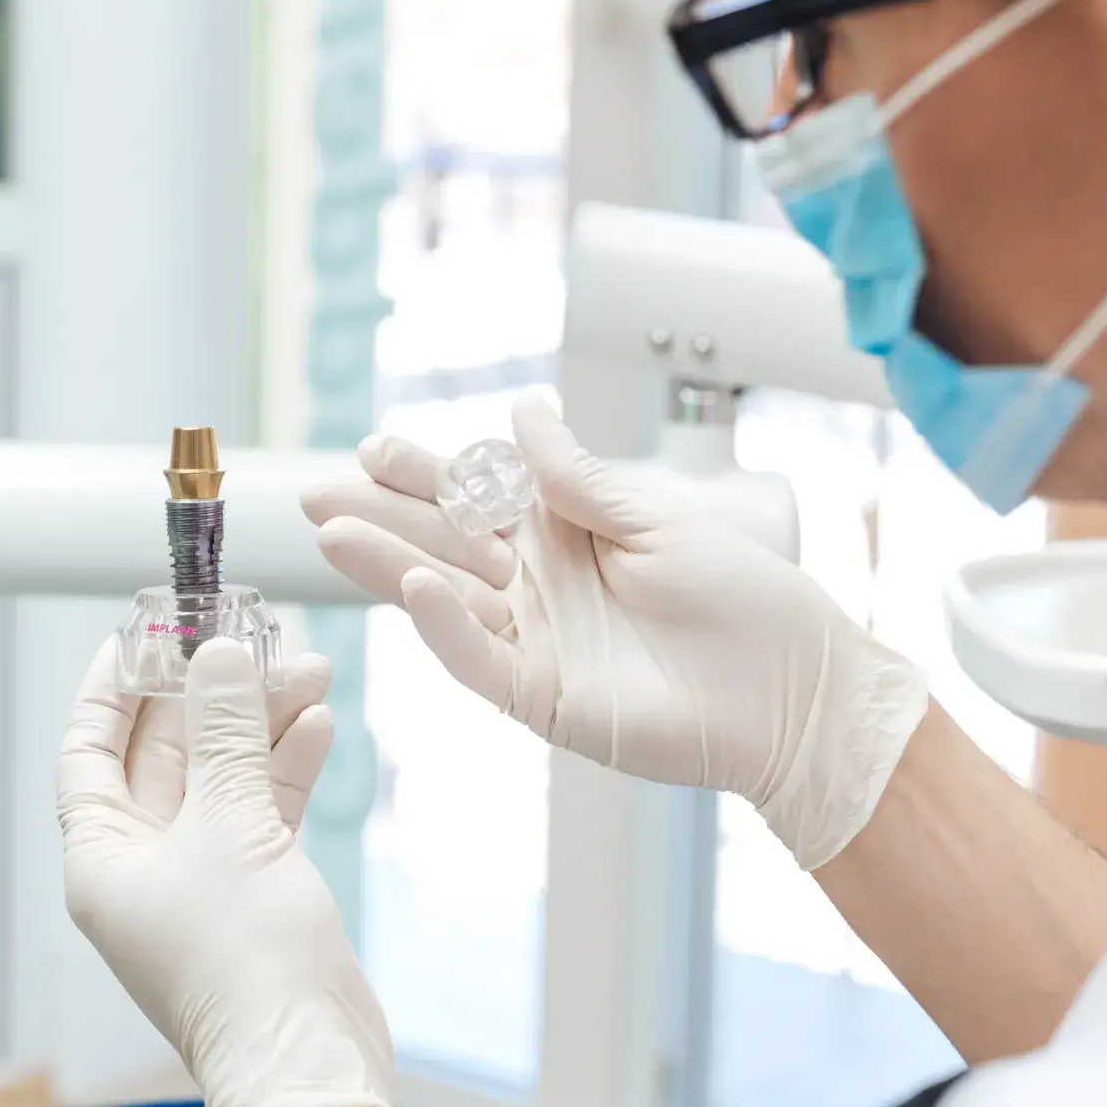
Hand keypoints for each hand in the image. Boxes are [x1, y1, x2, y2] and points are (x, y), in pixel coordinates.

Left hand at [56, 639, 415, 1106]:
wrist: (308, 1057)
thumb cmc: (246, 958)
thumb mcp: (230, 825)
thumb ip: (225, 733)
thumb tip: (219, 655)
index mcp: (102, 858)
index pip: (90, 750)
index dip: (115, 687)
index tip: (145, 629)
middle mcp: (143, 868)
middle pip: (166, 756)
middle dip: (209, 694)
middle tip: (249, 634)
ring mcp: (203, 882)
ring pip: (223, 778)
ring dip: (260, 723)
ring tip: (305, 667)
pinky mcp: (257, 893)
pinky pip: (262, 811)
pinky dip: (287, 767)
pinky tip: (317, 723)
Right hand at [302, 392, 928, 870]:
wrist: (792, 689)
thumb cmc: (742, 600)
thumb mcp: (654, 518)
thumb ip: (577, 478)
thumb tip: (522, 409)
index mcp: (566, 535)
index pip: (477, 497)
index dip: (425, 473)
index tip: (373, 447)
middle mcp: (540, 588)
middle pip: (443, 544)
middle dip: (380, 516)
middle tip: (314, 491)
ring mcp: (537, 644)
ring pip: (446, 600)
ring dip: (390, 566)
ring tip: (333, 532)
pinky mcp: (545, 698)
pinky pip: (482, 659)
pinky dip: (447, 626)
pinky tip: (416, 588)